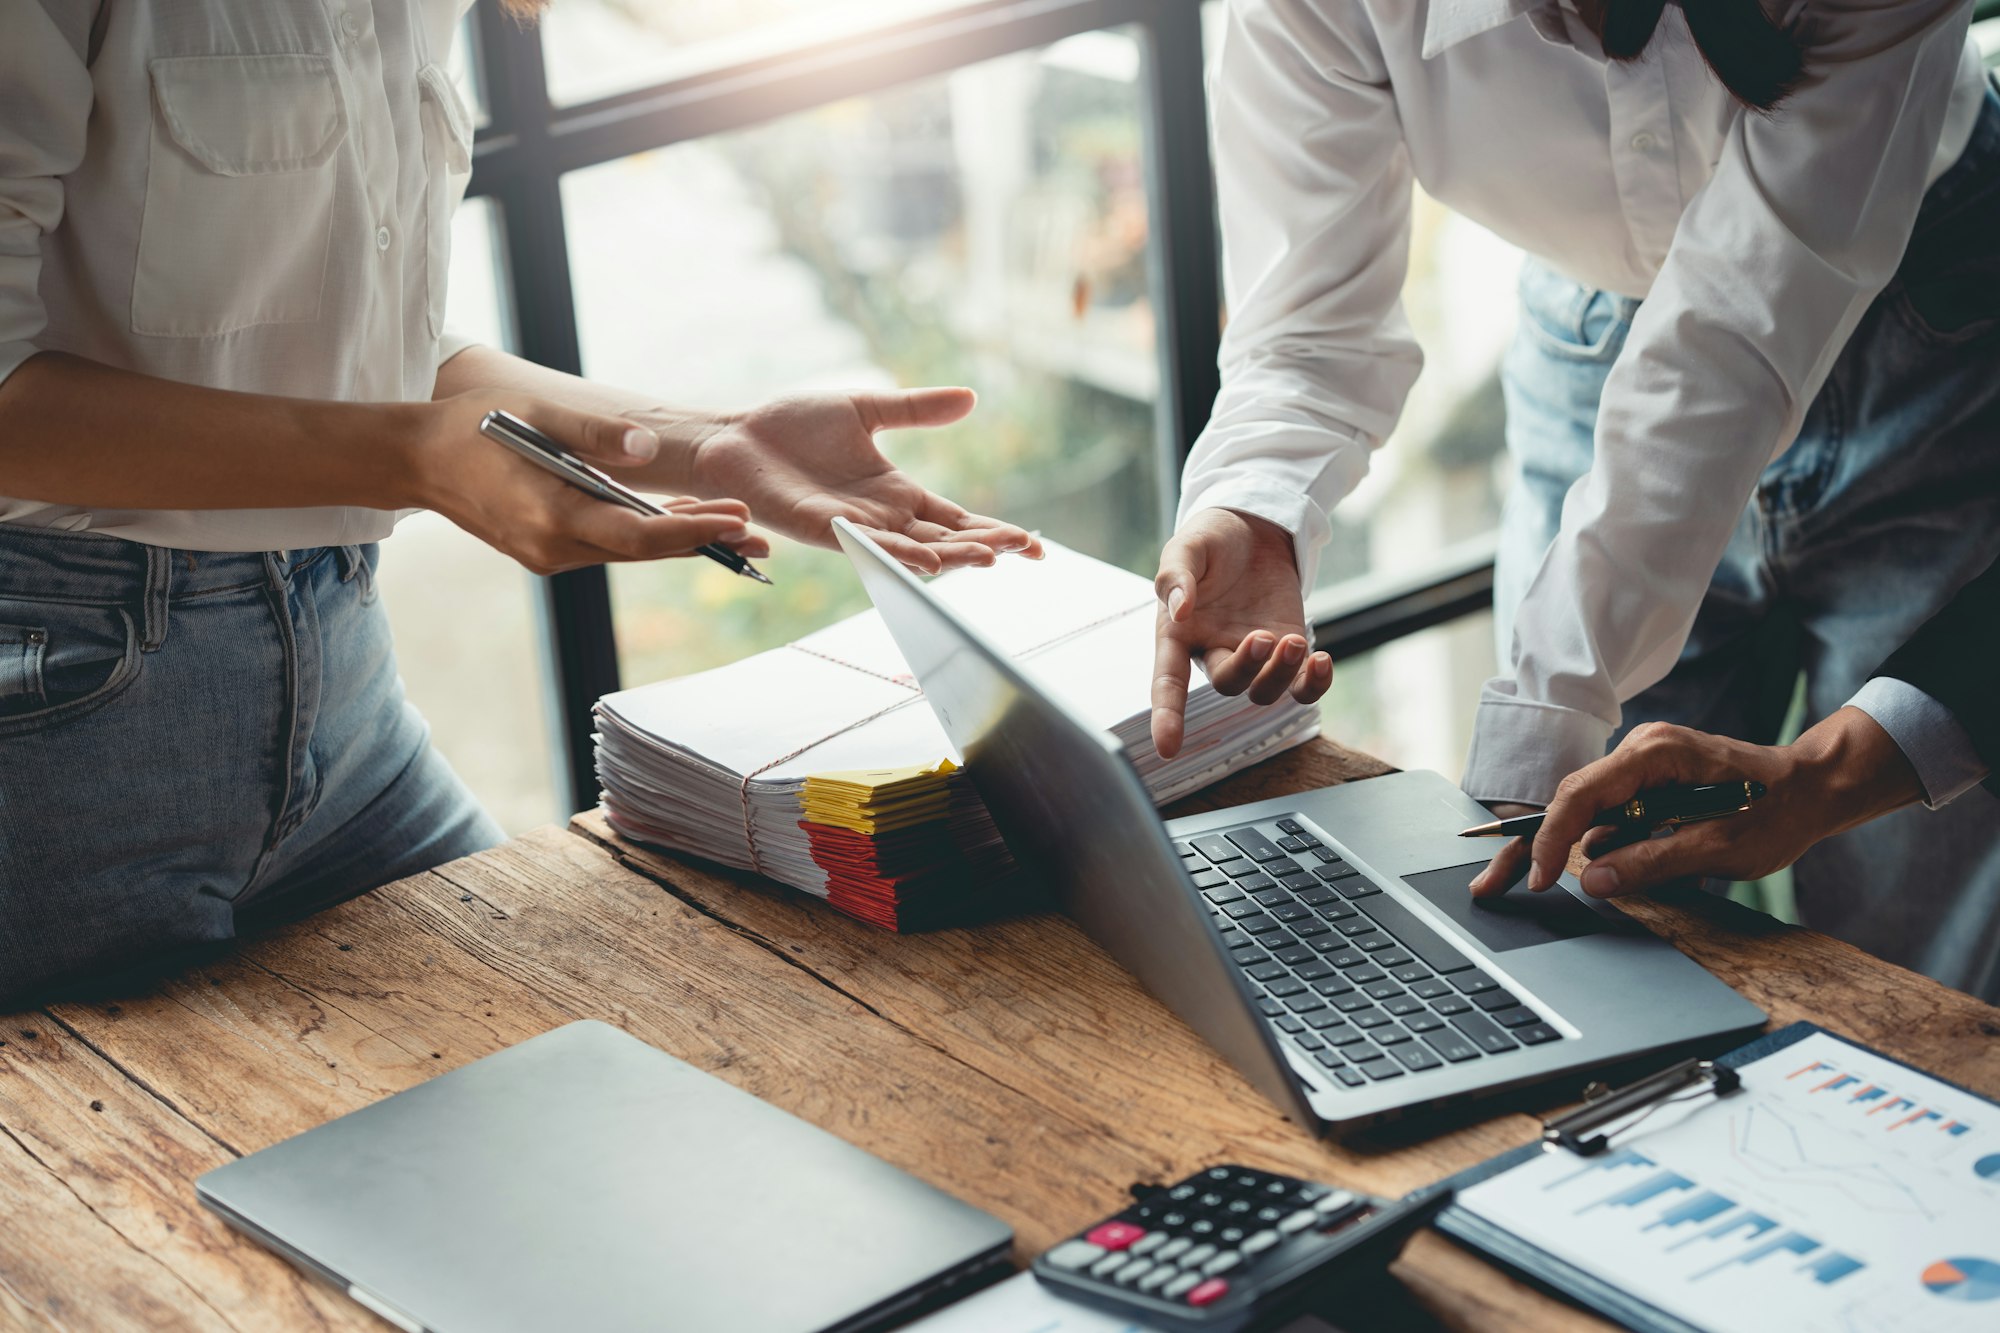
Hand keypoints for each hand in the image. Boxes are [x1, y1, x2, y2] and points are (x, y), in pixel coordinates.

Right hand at [411, 392, 770, 575]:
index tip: (736, 521)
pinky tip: (681, 521)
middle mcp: (551, 548)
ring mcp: (548, 555)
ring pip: (627, 551)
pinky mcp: (547, 551)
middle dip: (701, 540)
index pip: (636, 536)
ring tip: (734, 529)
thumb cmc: (472, 428)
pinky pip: (608, 546)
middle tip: (759, 535)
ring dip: (677, 539)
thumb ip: (595, 432)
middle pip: (642, 550)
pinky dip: (645, 534)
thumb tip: (649, 448)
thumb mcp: (536, 414)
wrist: (416, 460)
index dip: (691, 531)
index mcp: (548, 517)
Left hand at [674, 388, 1042, 572]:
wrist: (735, 436)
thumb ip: (916, 409)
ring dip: (954, 555)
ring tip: (991, 557)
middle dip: (988, 545)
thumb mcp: (866, 407)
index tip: (1033, 542)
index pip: (957, 518)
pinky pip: (870, 546)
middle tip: (1028, 550)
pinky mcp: (824, 529)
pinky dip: (902, 554)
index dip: (994, 530)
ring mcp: (855, 527)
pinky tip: (931, 558)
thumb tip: (971, 397)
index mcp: (896, 492)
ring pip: (915, 549)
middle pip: (947, 539)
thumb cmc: (792, 425)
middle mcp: (882, 517)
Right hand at [1150, 508, 1333, 758]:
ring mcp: (1252, 655)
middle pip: (1227, 684)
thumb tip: (1178, 609)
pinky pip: (1302, 686)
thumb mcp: (1186, 546)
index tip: (1167, 748)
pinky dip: (1314, 684)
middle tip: (1262, 638)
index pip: (1167, 681)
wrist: (1253, 527)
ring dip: (1280, 674)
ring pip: (1264, 691)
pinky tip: (1323, 661)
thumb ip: (1175, 576)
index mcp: (1177, 634)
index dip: (1166, 715)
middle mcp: (1213, 652)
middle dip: (1246, 668)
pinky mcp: (1287, 650)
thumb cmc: (1211, 540)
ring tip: (1293, 640)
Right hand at [1470, 710, 1925, 900]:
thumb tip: (1592, 881)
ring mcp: (1641, 765)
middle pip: (1567, 800)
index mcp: (1655, 755)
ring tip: (1525, 881)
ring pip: (1583, 809)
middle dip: (1528, 844)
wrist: (1815, 786)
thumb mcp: (1720, 846)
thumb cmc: (1778, 810)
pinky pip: (1607, 814)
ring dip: (1558, 847)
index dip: (1551, 841)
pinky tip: (1592, 867)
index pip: (1581, 797)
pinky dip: (1592, 843)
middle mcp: (1640, 751)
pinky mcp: (1647, 783)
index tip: (1538, 881)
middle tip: (1489, 885)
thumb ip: (1652, 861)